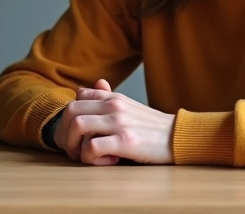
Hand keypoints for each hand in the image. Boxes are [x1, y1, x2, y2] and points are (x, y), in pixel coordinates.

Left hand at [61, 79, 175, 165]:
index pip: (78, 97)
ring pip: (77, 125)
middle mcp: (113, 106)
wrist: (179, 137)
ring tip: (85, 156)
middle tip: (73, 149)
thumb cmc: (152, 126)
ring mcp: (119, 123)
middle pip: (71, 111)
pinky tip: (103, 161)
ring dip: (73, 145)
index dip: (70, 117)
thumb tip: (97, 83)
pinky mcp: (125, 141)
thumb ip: (111, 96)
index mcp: (113, 98)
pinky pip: (92, 147)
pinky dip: (90, 158)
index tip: (76, 134)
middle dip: (65, 133)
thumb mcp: (130, 105)